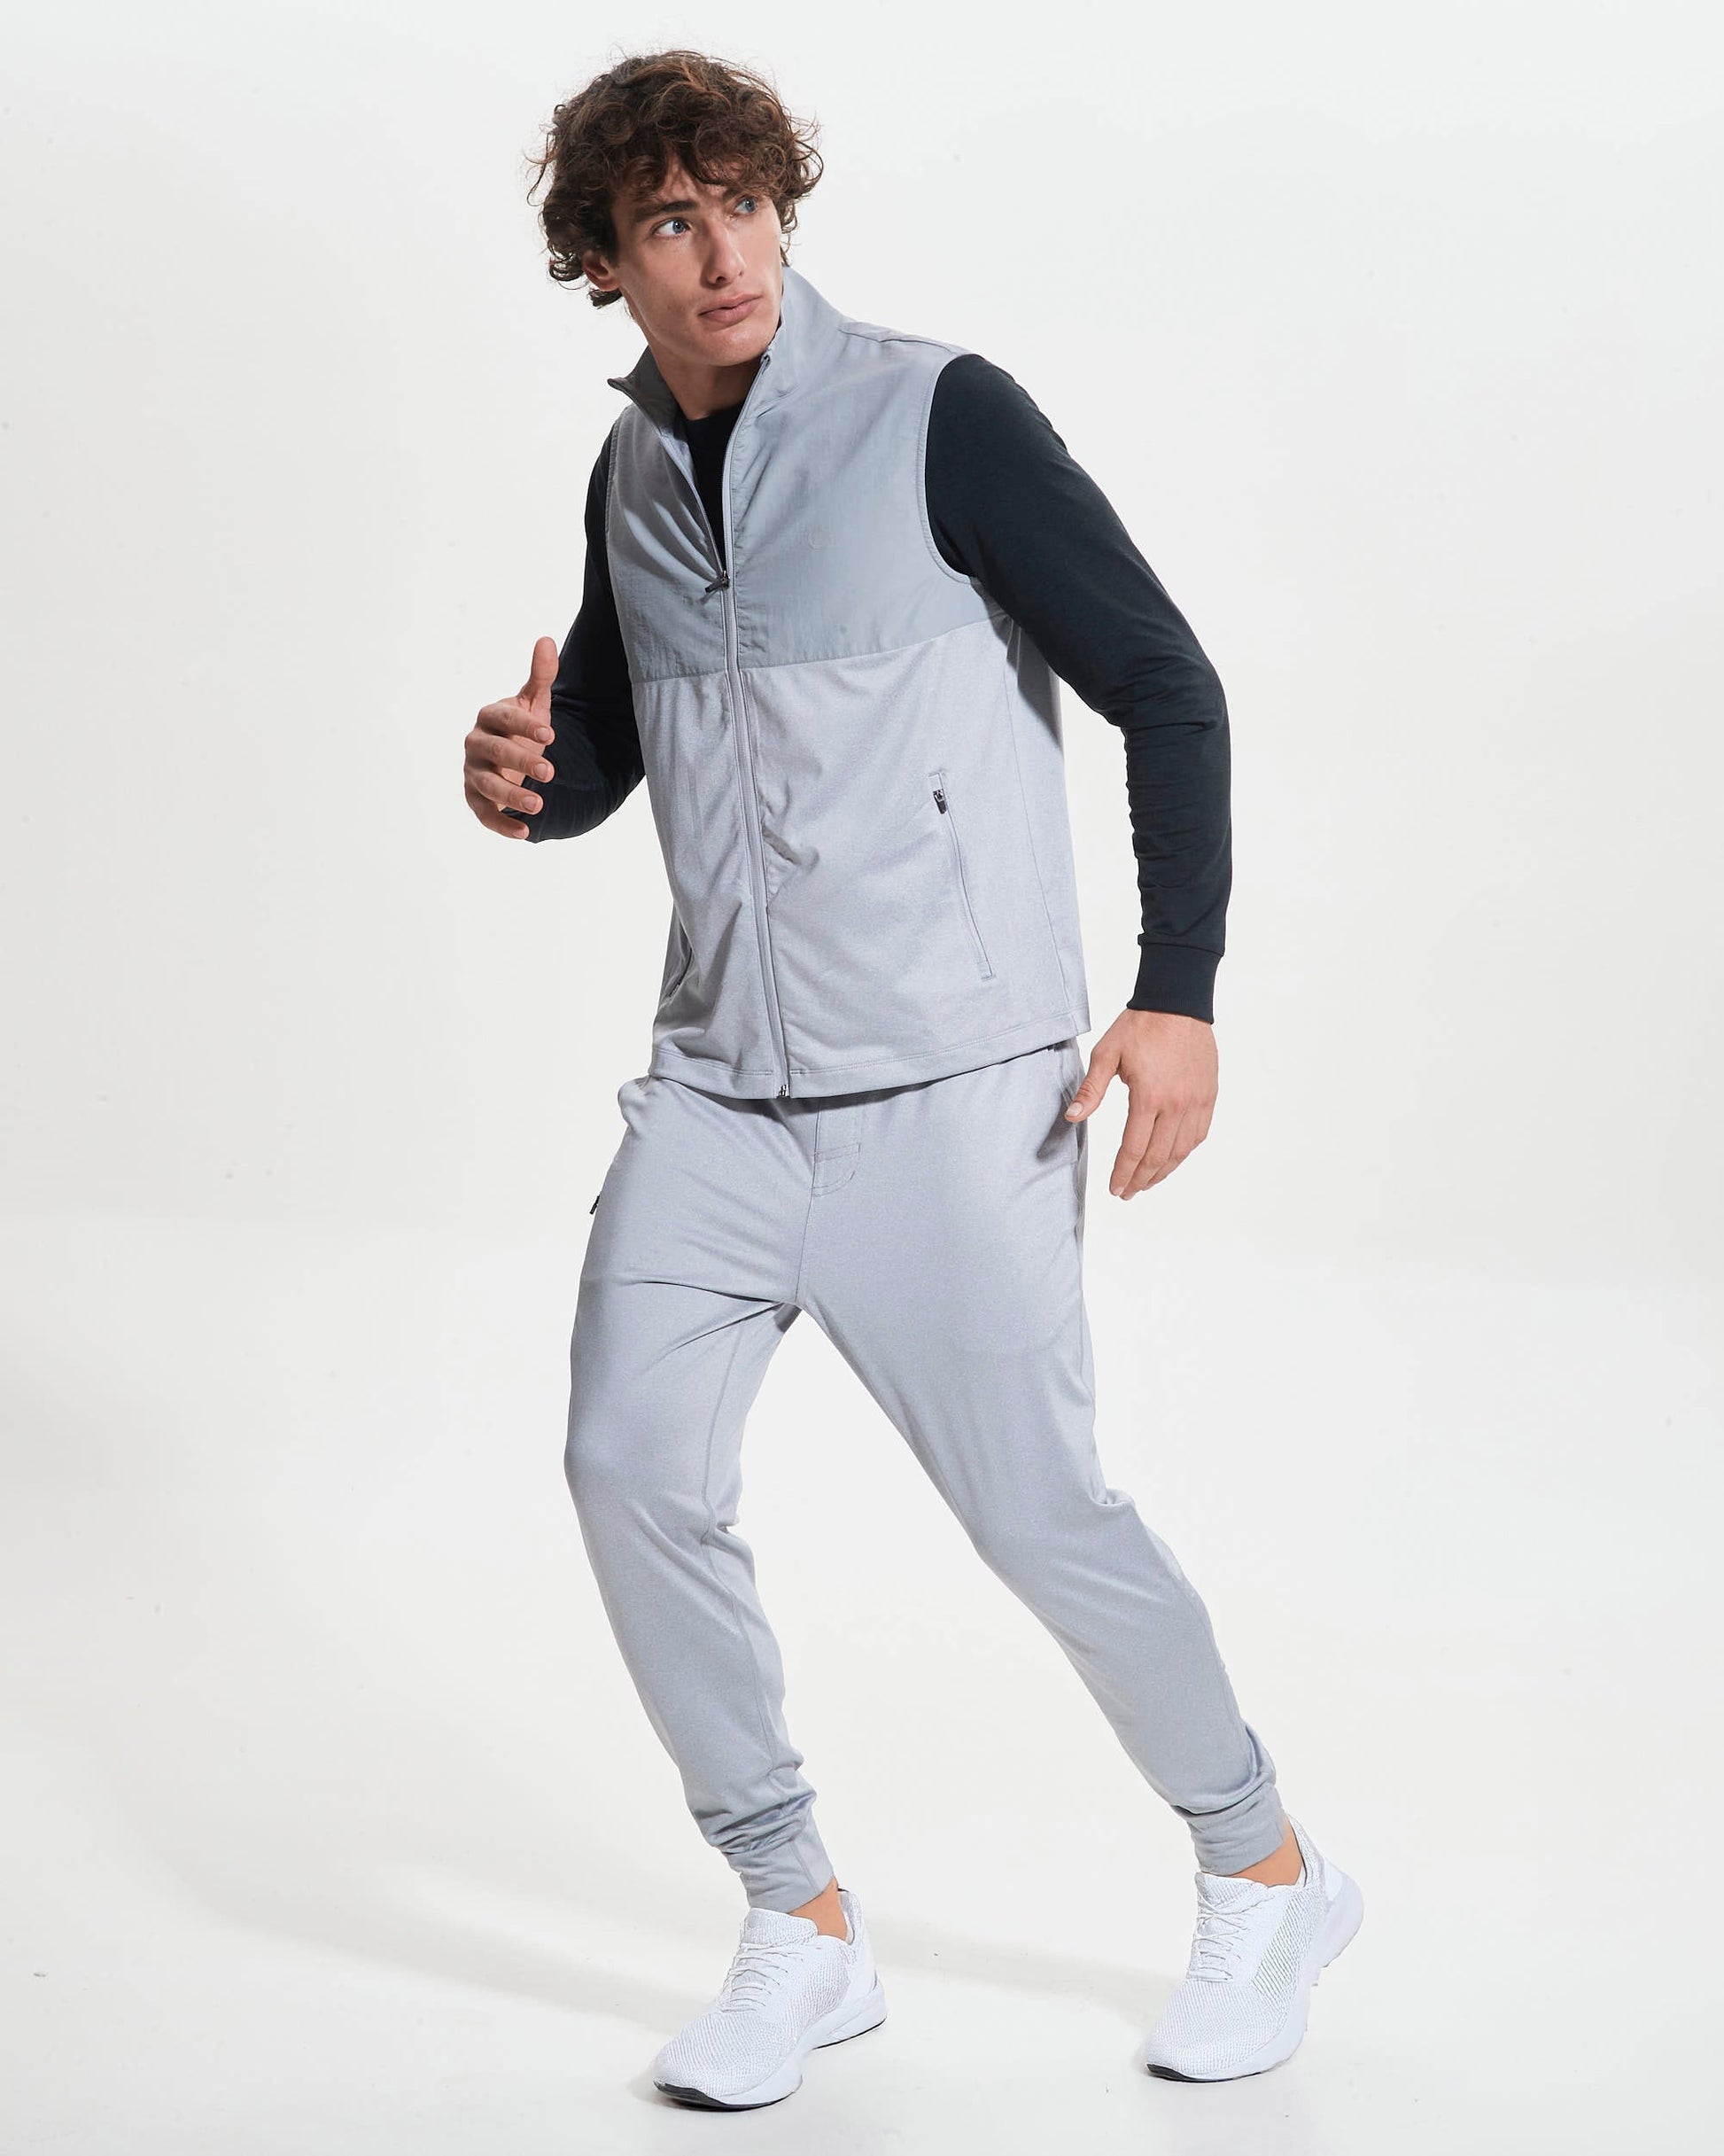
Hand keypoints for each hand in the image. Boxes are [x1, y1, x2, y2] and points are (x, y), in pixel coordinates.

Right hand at [464, 636, 558, 837]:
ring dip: (511, 795)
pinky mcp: (475, 798)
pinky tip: (525, 833)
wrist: (514, 757)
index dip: (525, 725)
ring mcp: (473, 772)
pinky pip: (484, 813)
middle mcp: (476, 744)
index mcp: (489, 717)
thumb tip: (546, 640)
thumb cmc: (524, 728)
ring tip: (539, 804)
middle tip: (550, 771)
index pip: (504, 718)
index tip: (551, 732)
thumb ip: (540, 676)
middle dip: (521, 761)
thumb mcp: (534, 703)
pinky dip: (501, 824)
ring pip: (487, 784)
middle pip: (494, 752)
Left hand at [1063, 1008, 1217, 1198]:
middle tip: (1127, 1193)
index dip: (1122, 1174)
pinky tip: (1172, 1159)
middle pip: (1158, 1157)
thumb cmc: (1140, 1027)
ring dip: (1163, 1172)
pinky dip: (1184, 1153)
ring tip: (1147, 1183)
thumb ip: (1091, 1090)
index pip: (1133, 1149)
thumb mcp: (1106, 1054)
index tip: (1115, 1189)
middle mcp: (1177, 1105)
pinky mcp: (1209, 1095)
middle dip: (1140, 1180)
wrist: (1178, 1004)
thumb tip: (1073, 1118)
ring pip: (1181, 1151)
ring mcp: (1197, 1101)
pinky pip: (1199, 1134)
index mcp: (1149, 1097)